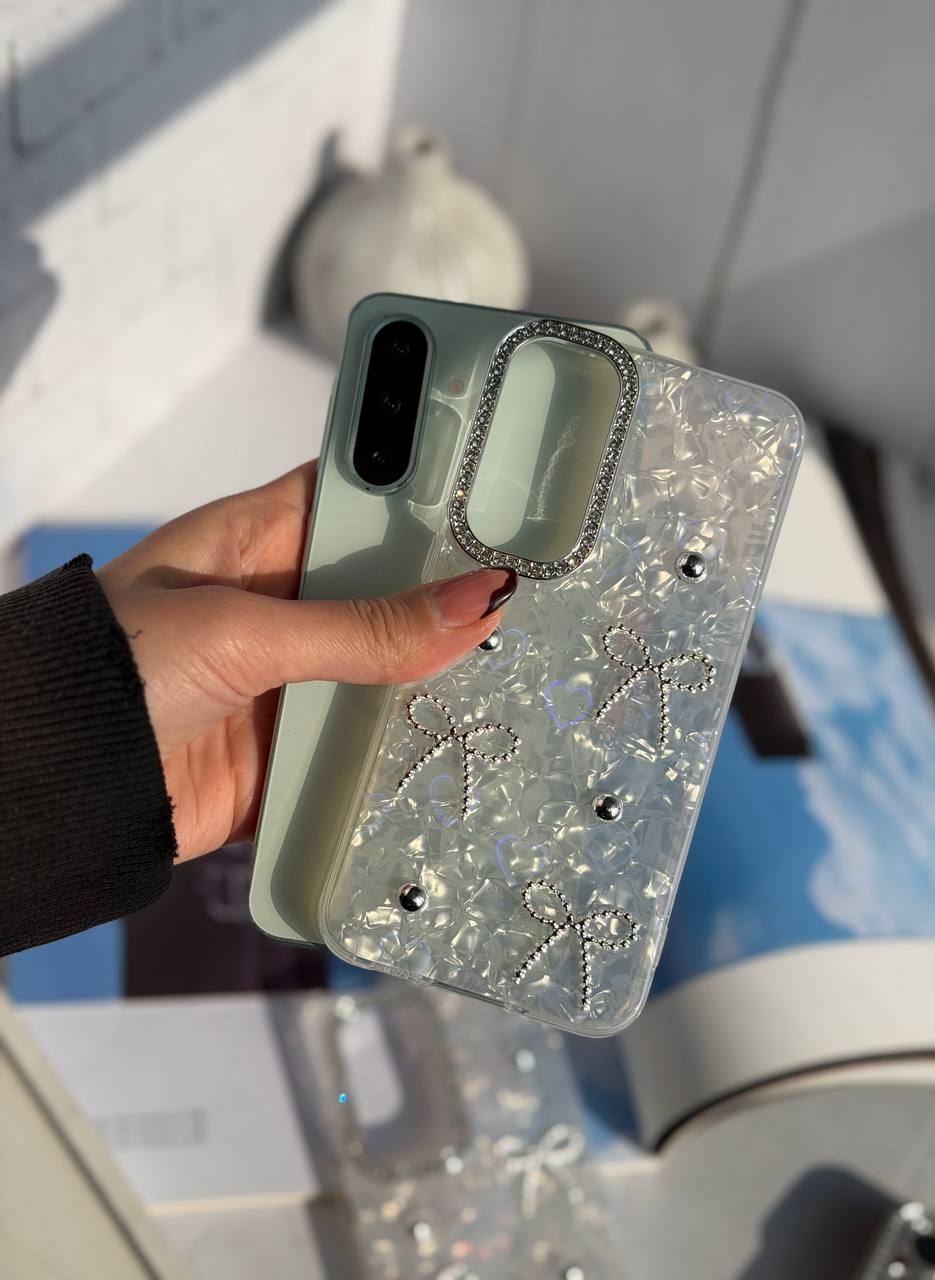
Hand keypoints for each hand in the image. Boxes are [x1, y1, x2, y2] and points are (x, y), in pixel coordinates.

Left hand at [97, 462, 515, 858]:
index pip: (355, 494)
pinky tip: (466, 739)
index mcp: (258, 541)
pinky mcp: (291, 753)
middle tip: (534, 586)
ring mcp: (289, 681)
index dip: (420, 490)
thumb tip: (477, 601)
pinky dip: (404, 749)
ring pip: (384, 669)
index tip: (499, 490)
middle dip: (446, 592)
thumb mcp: (245, 631)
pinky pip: (363, 746)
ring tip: (524, 662)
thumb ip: (364, 626)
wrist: (55, 788)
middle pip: (384, 587)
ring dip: (435, 675)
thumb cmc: (121, 667)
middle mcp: (281, 606)